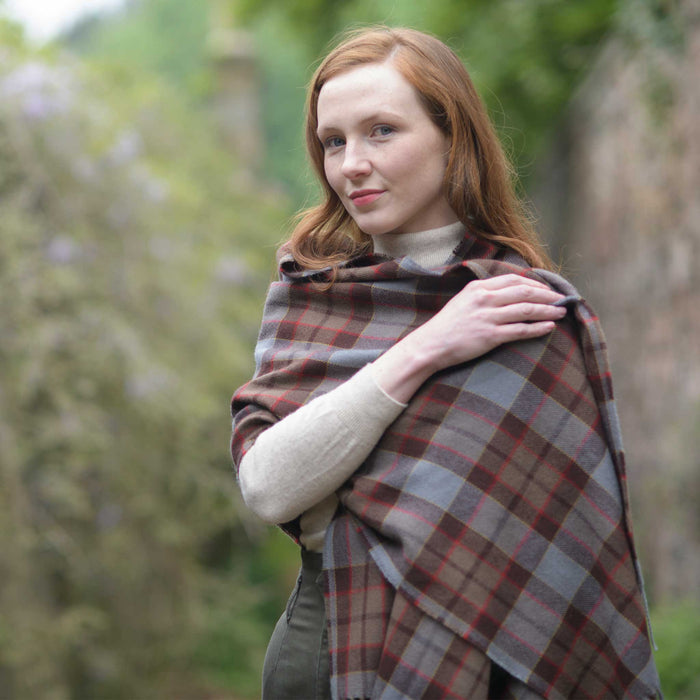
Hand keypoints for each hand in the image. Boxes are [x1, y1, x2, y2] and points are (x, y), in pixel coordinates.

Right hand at [372, 274, 566, 402]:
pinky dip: (538, 328)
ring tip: (561, 312)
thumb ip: (484, 294)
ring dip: (548, 310)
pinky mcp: (490, 336)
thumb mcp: (463, 301)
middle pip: (524, 292)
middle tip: (562, 299)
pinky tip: (549, 327)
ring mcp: (487, 317)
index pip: (514, 280)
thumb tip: (509, 293)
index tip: (547, 289)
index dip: (535, 284)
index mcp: (478, 287)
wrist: (430, 345)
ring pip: (526, 309)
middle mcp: (484, 299)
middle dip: (547, 295)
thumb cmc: (447, 326)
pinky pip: (520, 330)